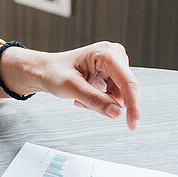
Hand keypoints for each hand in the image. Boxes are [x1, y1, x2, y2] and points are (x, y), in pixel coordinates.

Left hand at [5, 41, 140, 129]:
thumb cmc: (53, 72)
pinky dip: (99, 101)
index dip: (133, 105)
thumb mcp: (71, 87)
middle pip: (126, 90)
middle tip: (83, 101)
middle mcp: (114, 56)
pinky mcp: (111, 75)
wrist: (44, 71)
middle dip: (106, 102)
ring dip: (101, 103)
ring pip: (119, 96)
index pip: (128, 82)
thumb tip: (117, 113)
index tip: (132, 124)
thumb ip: (94, 100)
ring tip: (80, 96)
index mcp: (106, 52)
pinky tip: (84, 95)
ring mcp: (114, 66)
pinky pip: (114, 97)